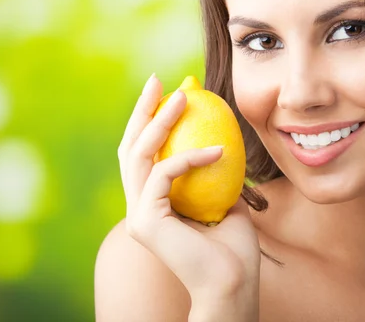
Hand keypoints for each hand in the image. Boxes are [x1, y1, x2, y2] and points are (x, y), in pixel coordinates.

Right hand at [117, 73, 260, 306]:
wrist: (235, 283)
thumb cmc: (233, 246)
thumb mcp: (223, 196)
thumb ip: (213, 171)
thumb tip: (219, 134)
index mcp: (152, 202)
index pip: (143, 154)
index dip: (149, 121)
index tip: (167, 92)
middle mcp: (138, 206)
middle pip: (130, 148)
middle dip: (142, 111)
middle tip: (158, 80)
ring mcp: (138, 214)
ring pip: (138, 155)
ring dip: (159, 120)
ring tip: (184, 96)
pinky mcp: (145, 220)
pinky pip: (165, 173)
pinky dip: (192, 157)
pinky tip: (220, 150)